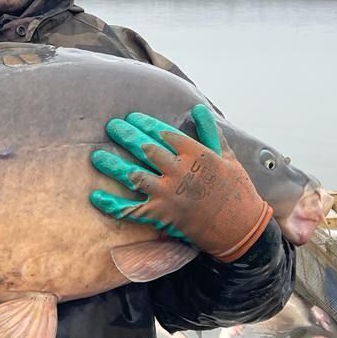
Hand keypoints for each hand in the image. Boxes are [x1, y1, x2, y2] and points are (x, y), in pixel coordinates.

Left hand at [89, 104, 272, 262]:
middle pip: (144, 149)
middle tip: (111, 127)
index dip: (144, 123)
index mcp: (196, 154)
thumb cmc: (236, 189)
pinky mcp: (162, 216)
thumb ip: (210, 131)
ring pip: (133, 176)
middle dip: (125, 135)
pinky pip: (131, 210)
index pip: (163, 133)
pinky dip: (111, 205)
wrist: (241, 228)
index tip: (131, 117)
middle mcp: (180, 172)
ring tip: (96, 156)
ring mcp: (169, 195)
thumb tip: (198, 109)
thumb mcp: (227, 156)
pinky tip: (95, 196)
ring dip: (112, 165)